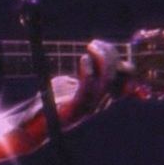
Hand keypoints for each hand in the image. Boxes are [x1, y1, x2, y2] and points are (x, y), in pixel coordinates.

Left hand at [7, 40, 132, 143]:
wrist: (35, 120)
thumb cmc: (55, 98)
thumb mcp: (76, 81)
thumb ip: (91, 71)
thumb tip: (101, 51)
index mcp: (103, 96)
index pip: (128, 80)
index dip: (124, 61)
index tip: (104, 46)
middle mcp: (101, 102)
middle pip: (118, 76)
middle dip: (110, 54)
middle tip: (94, 43)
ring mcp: (89, 107)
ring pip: (108, 80)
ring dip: (103, 59)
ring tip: (91, 47)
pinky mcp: (75, 108)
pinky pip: (89, 88)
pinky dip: (89, 71)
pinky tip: (84, 59)